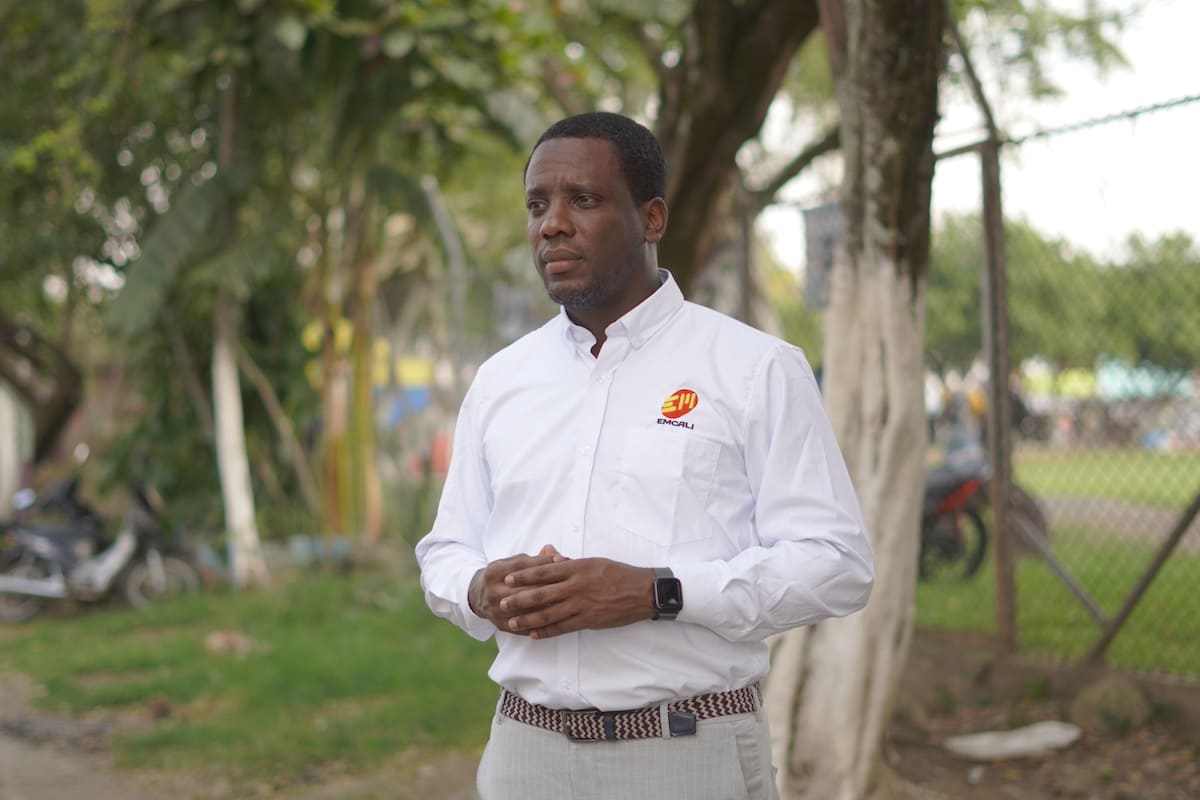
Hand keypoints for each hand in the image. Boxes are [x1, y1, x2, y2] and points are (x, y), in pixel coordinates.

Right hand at [467, 546, 566, 633]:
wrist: (477, 596)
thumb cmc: (503, 575)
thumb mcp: (512, 563)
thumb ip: (533, 559)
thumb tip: (553, 551)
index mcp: (495, 572)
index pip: (522, 566)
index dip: (544, 563)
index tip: (562, 561)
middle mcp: (493, 591)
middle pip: (524, 589)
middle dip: (548, 585)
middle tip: (568, 583)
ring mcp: (496, 610)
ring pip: (525, 610)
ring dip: (546, 606)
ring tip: (565, 602)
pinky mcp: (501, 625)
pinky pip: (524, 627)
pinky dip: (540, 624)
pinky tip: (556, 619)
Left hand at [499, 557, 655, 639]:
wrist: (642, 592)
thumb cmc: (618, 573)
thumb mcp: (593, 562)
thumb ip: (570, 563)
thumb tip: (549, 558)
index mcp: (577, 568)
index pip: (544, 571)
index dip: (524, 576)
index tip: (508, 579)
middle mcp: (576, 586)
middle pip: (541, 593)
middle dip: (519, 599)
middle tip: (502, 603)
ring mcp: (582, 605)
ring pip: (549, 613)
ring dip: (528, 618)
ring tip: (512, 622)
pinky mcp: (588, 620)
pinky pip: (563, 627)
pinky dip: (547, 631)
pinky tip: (534, 634)